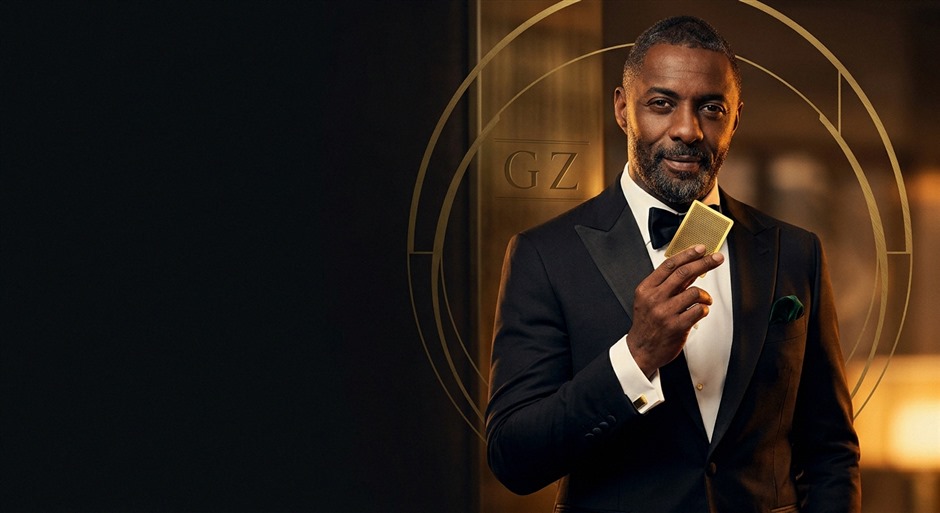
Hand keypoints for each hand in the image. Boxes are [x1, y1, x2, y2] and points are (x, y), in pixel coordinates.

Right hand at [627, 245, 724, 376]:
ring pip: (695, 292)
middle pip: (684, 273)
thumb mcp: (648, 299)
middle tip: (716, 258)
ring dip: (705, 296)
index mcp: (646, 289)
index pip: (669, 265)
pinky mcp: (677, 326)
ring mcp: (665, 312)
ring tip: (704, 300)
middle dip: (704, 262)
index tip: (701, 249)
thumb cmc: (647, 324)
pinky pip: (699, 310)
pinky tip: (700, 312)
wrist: (641, 350)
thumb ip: (666, 284)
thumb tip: (689, 267)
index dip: (688, 254)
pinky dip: (704, 309)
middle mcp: (655, 298)